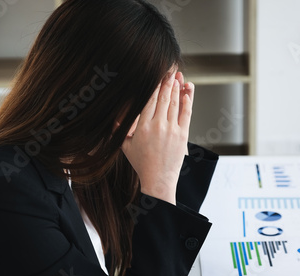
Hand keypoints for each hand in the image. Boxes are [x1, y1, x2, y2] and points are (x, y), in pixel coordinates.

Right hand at [122, 71, 194, 204]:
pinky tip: (187, 93)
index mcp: (142, 126)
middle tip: (168, 71)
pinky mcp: (182, 135)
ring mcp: (171, 130)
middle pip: (162, 98)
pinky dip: (187, 102)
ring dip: (176, 89)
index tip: (155, 77)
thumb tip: (112, 117)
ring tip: (177, 78)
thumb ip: (120, 130)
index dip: (153, 87)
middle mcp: (157, 126)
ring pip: (174, 104)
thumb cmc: (141, 163)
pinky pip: (186, 114)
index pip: (148, 101)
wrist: (158, 179)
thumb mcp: (125, 146)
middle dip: (166, 83)